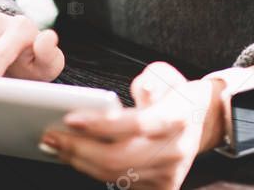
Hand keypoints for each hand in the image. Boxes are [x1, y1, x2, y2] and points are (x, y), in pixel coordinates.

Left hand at [40, 61, 222, 188]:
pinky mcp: (161, 188)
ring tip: (56, 146)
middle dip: (78, 149)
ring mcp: (168, 174)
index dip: (102, 124)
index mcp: (176, 118)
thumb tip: (141, 93)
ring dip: (80, 162)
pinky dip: (93, 172)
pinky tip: (75, 159)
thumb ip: (152, 78)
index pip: (136, 125)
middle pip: (119, 159)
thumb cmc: (176, 97)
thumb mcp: (166, 75)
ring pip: (115, 176)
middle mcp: (174, 151)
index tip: (71, 118)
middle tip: (50, 136)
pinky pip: (120, 184)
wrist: (202, 122)